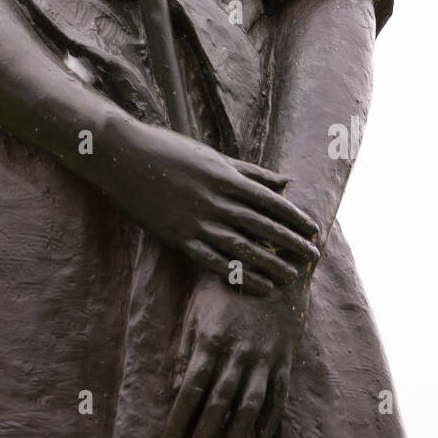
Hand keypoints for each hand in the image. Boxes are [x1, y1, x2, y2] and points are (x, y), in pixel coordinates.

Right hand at [97, 115, 318, 292]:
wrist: (124, 156)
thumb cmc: (170, 151)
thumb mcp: (213, 156)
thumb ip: (250, 172)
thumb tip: (286, 182)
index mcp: (227, 177)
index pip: (272, 203)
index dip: (296, 219)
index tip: (313, 231)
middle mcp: (217, 201)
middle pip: (264, 228)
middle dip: (292, 245)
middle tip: (313, 258)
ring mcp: (197, 221)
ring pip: (244, 249)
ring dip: (271, 265)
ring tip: (291, 278)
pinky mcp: (179, 238)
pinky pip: (216, 262)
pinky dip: (240, 276)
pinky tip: (259, 286)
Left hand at [161, 271, 311, 437]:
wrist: (272, 262)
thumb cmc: (225, 284)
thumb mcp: (198, 307)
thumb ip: (187, 346)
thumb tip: (176, 385)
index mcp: (212, 337)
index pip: (192, 388)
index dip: (179, 420)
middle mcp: (239, 351)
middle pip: (218, 405)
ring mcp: (265, 356)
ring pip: (249, 408)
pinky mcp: (285, 357)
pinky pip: (278, 397)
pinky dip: (268, 422)